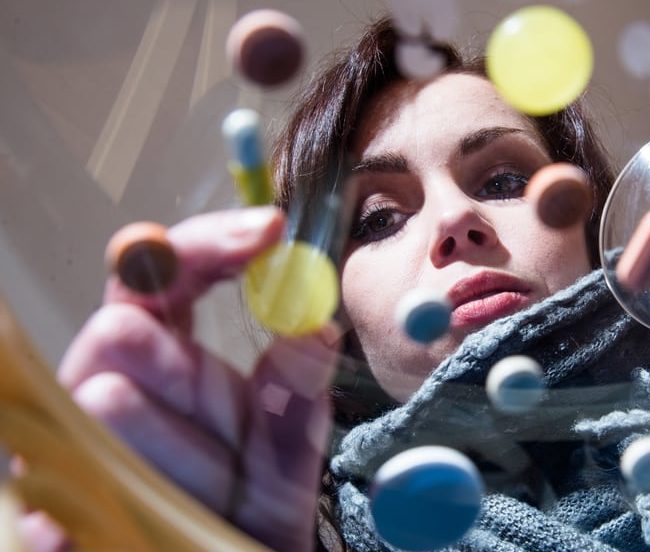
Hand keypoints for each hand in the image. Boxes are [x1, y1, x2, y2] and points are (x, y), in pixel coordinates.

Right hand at [44, 207, 338, 550]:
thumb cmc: (258, 488)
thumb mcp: (292, 434)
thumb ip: (300, 382)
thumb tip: (314, 327)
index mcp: (164, 352)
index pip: (159, 271)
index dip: (206, 244)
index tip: (266, 231)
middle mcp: (109, 384)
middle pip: (116, 333)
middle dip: (179, 367)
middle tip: (223, 409)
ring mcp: (75, 445)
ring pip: (102, 408)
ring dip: (181, 453)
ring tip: (223, 491)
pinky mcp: (53, 517)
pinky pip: (51, 515)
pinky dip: (81, 520)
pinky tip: (103, 533)